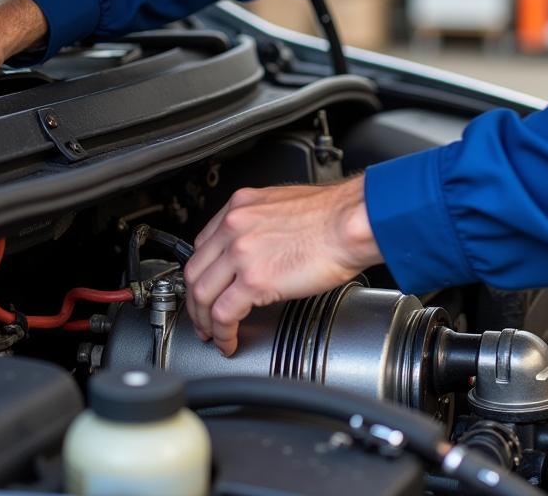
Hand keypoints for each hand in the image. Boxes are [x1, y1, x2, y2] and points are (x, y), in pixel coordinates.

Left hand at [184, 176, 381, 355]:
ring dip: (204, 321)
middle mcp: (235, 225)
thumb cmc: (334, 213)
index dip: (202, 271)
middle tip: (202, 317)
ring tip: (213, 335)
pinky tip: (229, 341)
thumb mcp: (285, 205)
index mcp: (242, 206)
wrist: (353, 220)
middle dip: (194, 300)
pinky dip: (222, 333)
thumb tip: (264, 246)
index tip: (206, 286)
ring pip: (202, 294)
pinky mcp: (255, 280)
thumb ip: (264, 223)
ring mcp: (241, 252)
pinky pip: (224, 315)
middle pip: (195, 270)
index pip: (204, 244)